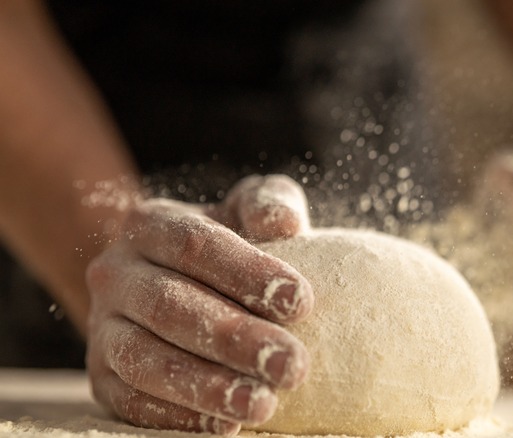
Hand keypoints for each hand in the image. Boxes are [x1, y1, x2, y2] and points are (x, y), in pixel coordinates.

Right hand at [85, 175, 312, 433]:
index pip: (195, 244)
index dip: (246, 272)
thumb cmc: (230, 244)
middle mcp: (116, 273)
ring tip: (263, 403)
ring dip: (206, 386)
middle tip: (292, 364)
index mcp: (151, 225)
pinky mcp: (101, 377)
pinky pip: (130, 402)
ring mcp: (102, 328)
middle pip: (170, 306)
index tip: (300, 301)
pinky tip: (226, 425)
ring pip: (144, 359)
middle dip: (235, 338)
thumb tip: (283, 224)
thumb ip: (269, 204)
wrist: (177, 282)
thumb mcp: (249, 211)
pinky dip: (177, 416)